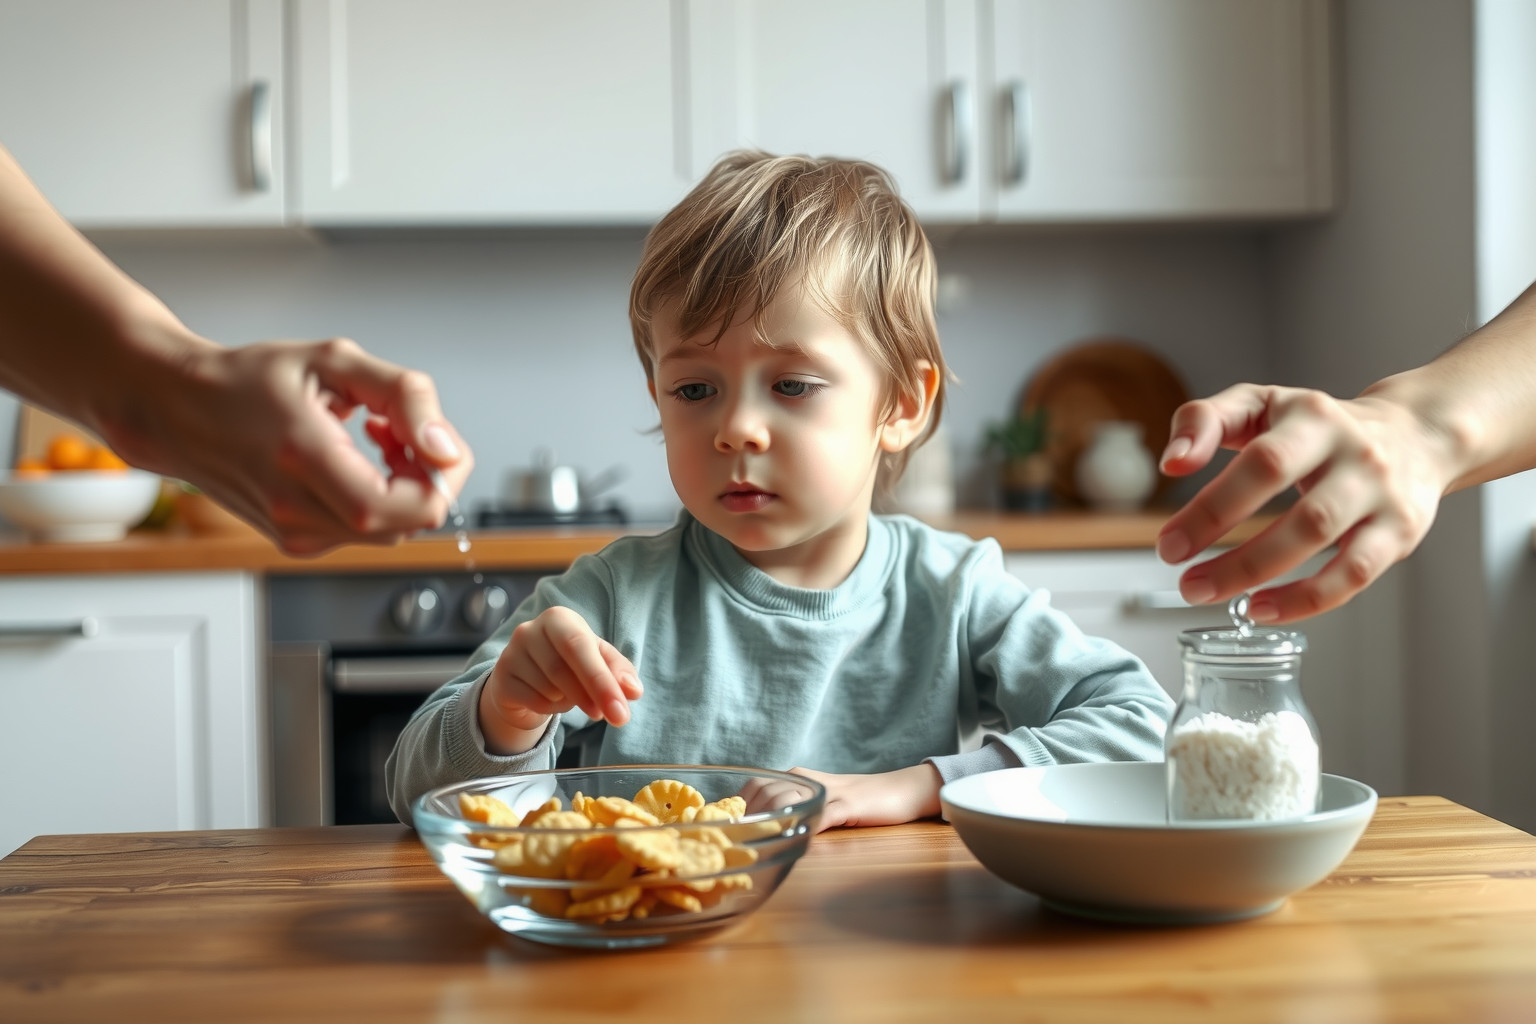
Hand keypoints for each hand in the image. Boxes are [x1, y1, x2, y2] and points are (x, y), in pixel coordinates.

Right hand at [111, 337, 472, 554]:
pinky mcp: (297, 541)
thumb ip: (405, 397)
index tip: (426, 437)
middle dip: (423, 473)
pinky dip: (376, 495)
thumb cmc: (245, 379)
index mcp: (306, 460)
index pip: (414, 507)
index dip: (441, 476)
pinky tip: (351, 455)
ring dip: (400, 483)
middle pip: (410, 521)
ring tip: (371, 433)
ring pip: (392, 528)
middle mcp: (297, 511)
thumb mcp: (334, 361)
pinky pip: (365, 530)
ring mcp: (296, 534)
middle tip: (395, 425)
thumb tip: (445, 449)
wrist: (173, 408)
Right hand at [478, 606, 643, 755]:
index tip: (622, 711)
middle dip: (593, 694)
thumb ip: (618, 673)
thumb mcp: (598, 663)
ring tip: (570, 695)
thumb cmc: (569, 666)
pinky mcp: (501, 678)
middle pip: (562, 668)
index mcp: (559, 619)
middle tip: (615, 718)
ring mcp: (511, 653)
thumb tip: (634, 691)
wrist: (526, 681)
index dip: (602, 680)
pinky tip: (550, 700)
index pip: (582, 646)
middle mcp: (530, 629)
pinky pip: (533, 701)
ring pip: (549, 689)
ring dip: (570, 700)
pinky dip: (550, 708)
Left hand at [740, 764, 942, 832]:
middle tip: (736, 845)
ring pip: (786, 802)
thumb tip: (753, 830)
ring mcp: (826, 792)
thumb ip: (789, 809)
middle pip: (764, 795)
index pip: (753, 787)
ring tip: (756, 848)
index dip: (736, 808)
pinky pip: (822, 817)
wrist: (898, 790)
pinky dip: (806, 830)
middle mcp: (805, 781)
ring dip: (768, 826)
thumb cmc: (855, 800)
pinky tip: (795, 843)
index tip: (724, 831)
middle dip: (746, 820)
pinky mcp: (848, 806)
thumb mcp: (817, 800)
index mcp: (795, 778)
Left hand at [1156, 383, 1455, 622]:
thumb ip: (1205, 420)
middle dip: (1234, 554)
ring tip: (1209, 594)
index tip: (1170, 543)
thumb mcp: (1260, 404)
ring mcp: (1381, 495)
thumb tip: (1171, 461)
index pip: (1261, 464)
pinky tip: (1262, 608)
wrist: (1414, 433)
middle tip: (1186, 581)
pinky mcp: (1399, 532)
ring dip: (1260, 574)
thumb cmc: (1319, 424)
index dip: (1212, 506)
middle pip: (1299, 511)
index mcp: (1313, 418)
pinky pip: (1355, 575)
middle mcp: (1354, 455)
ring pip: (1323, 542)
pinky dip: (1307, 600)